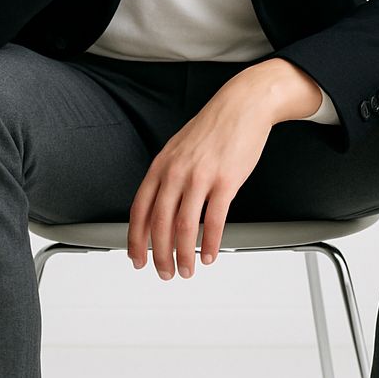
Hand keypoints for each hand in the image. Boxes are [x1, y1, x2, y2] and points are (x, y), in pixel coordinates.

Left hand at [127, 77, 273, 279]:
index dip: (135, 240)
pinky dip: (211, 243)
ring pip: (184, 227)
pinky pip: (214, 221)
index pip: (139, 211)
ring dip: (184, 255)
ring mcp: (200, 177)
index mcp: (161, 165)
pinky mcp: (226, 181)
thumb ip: (167, 177)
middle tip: (165, 272)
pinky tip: (210, 254)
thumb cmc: (213, 127)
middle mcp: (176, 172)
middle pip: (159, 224)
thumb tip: (159, 208)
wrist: (243, 105)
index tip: (136, 258)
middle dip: (159, 255)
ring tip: (188, 269)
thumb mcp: (178, 149)